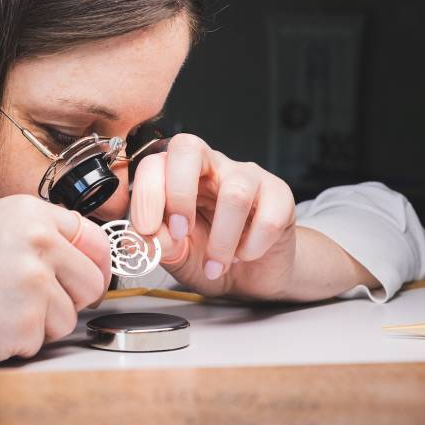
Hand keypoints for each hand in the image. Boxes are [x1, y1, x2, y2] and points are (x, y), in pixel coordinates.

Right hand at [0, 195, 110, 366]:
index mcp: (33, 214)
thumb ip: (43, 237)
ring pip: (68, 318)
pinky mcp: (24, 324)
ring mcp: (34, 285)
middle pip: (92, 283)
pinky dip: (18, 341)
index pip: (96, 240)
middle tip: (36, 302)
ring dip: (40, 323)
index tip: (89, 279)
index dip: (96, 265)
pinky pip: (41, 342)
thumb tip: (88, 258)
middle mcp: (40, 244)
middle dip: (72, 299)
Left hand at [130, 134, 298, 298]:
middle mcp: (212, 167)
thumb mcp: (176, 255)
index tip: (148, 231)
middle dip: (179, 193)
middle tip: (181, 233)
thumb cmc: (210, 257)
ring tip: (216, 266)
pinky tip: (244, 256)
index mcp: (178, 176)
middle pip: (189, 148)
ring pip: (234, 194)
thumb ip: (158, 244)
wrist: (252, 276)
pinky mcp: (280, 195)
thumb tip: (144, 237)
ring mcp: (248, 177)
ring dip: (221, 240)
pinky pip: (268, 216)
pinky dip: (252, 246)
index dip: (147, 194)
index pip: (156, 162)